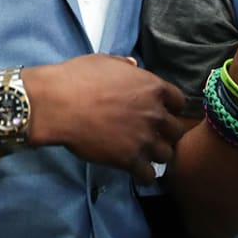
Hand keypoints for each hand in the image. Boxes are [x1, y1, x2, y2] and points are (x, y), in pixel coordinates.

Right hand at [24, 54, 186, 182]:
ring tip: (144, 154)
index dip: (170, 108)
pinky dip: (143, 175)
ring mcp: (143, 138)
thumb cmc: (78, 78)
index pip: (179, 101)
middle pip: (177, 131)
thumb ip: (125, 65)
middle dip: (166, 133)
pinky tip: (134, 170)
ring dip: (156, 154)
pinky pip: (149, 175)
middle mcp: (154, 113)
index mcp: (152, 87)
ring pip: (166, 155)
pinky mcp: (129, 159)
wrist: (58, 104)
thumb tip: (133, 65)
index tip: (160, 112)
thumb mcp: (105, 62)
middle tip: (152, 135)